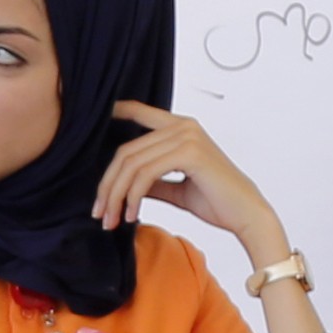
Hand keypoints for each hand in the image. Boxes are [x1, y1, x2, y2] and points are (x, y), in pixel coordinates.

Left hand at [95, 103, 286, 262]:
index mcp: (181, 128)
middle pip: (126, 151)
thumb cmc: (216, 201)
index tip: (86, 124)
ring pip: (131, 164)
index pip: (139, 113)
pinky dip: (132, 197)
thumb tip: (126, 186)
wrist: (246, 214)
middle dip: (107, 185)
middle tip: (99, 213)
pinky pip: (145, 174)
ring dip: (115, 196)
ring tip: (111, 220)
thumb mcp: (176, 188)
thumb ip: (152, 182)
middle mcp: (182, 126)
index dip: (114, 112)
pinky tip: (131, 215)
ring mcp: (186, 137)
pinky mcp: (189, 153)